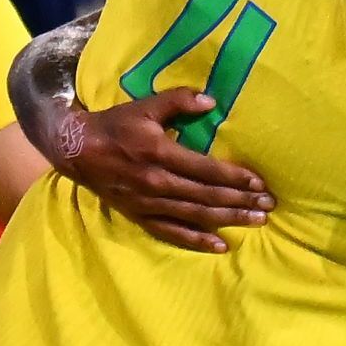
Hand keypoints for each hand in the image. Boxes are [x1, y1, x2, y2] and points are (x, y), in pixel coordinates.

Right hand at [65, 86, 267, 252]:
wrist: (77, 151)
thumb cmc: (115, 125)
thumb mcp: (145, 106)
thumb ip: (178, 100)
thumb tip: (212, 101)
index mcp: (159, 153)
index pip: (206, 169)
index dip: (235, 177)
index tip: (260, 182)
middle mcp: (157, 182)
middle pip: (207, 196)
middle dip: (241, 201)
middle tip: (268, 205)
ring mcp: (149, 203)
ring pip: (195, 215)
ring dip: (228, 219)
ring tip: (256, 221)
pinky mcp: (140, 216)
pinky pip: (172, 232)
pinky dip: (197, 240)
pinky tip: (221, 245)